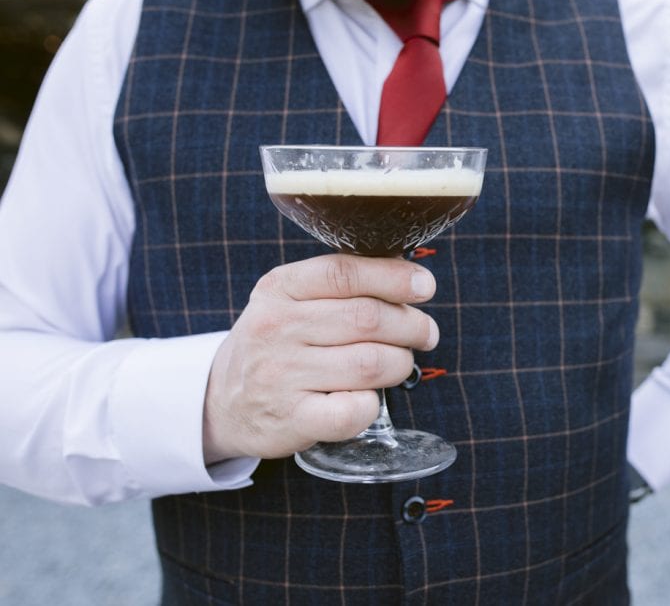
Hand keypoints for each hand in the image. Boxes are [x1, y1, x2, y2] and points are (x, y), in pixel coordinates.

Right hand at [202, 254, 437, 463]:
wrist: (222, 401)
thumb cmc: (278, 344)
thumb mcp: (290, 300)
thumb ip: (340, 285)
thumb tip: (409, 276)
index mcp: (280, 288)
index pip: (344, 272)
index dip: (393, 277)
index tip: (424, 286)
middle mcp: (277, 327)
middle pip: (368, 318)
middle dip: (411, 325)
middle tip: (425, 334)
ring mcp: (281, 375)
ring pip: (370, 363)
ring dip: (400, 364)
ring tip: (400, 364)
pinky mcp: (291, 419)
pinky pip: (354, 410)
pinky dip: (373, 404)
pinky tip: (369, 399)